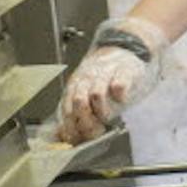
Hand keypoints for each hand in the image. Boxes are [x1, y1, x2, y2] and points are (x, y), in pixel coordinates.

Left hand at [57, 17, 168, 143]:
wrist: (125, 47)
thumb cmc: (105, 76)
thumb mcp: (86, 92)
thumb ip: (75, 112)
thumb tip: (62, 135)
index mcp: (74, 86)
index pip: (67, 111)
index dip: (72, 128)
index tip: (79, 138)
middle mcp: (87, 78)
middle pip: (79, 103)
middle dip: (86, 123)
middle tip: (97, 130)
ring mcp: (105, 73)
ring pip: (96, 95)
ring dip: (102, 112)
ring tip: (109, 118)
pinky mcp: (124, 70)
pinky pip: (119, 85)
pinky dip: (120, 96)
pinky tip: (121, 100)